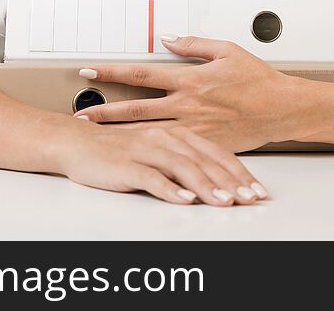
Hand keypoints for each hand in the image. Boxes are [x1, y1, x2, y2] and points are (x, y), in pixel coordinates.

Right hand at [56, 117, 268, 205]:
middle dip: (231, 182)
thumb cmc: (119, 146)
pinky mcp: (127, 164)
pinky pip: (152, 177)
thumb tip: (215, 174)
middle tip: (249, 199)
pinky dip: (170, 189)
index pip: (216, 153)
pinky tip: (184, 200)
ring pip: (183, 168)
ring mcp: (146, 150)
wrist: (77, 142)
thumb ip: (186, 153)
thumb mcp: (158, 143)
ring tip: (224, 202)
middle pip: (205, 161)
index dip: (240, 172)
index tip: (256, 189)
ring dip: (206, 186)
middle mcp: (165, 138)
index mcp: (177, 132)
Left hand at [74, 35, 294, 152]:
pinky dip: (149, 149)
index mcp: (190, 78)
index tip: (90, 71)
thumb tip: (166, 38)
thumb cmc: (258, 80)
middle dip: (104, 110)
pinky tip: (133, 151)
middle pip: (135, 107)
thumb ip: (193, 44)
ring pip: (148, 131)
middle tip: (80, 114)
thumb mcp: (227, 50)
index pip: (141, 73)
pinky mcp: (203, 144)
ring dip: (119, 132)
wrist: (282, 109)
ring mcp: (193, 127)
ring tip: (96, 134)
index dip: (112, 71)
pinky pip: (171, 148)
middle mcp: (187, 104)